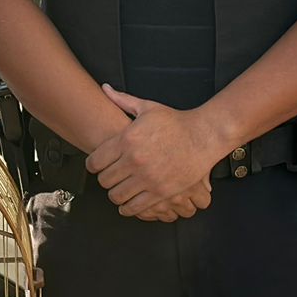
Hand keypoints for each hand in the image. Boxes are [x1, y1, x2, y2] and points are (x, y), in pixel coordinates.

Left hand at [86, 86, 216, 220]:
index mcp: (127, 140)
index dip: (92, 165)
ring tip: (119, 190)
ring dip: (115, 195)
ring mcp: (148, 178)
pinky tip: (129, 203)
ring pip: (117, 196)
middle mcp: (134, 160)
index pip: (95, 162)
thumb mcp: (147, 107)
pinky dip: (129, 208)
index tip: (97, 166)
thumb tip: (105, 88)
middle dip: (105, 180)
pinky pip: (135, 208)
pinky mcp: (161, 192)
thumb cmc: (176, 121)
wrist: (204, 136)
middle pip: (104, 181)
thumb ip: (123, 100)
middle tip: (110, 177)